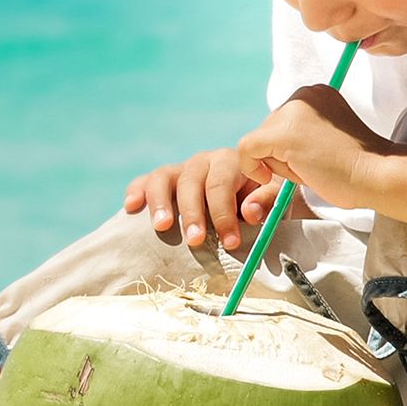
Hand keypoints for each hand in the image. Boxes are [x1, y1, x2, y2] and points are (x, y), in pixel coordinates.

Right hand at [123, 148, 283, 251]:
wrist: (251, 187)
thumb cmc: (261, 198)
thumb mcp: (275, 198)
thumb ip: (266, 202)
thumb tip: (248, 212)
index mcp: (231, 163)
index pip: (222, 185)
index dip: (224, 214)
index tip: (230, 243)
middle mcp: (204, 162)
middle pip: (192, 182)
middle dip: (193, 213)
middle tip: (194, 241)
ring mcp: (182, 169)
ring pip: (164, 177)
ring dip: (161, 202)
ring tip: (161, 226)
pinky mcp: (165, 179)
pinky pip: (146, 180)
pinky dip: (137, 191)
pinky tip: (130, 207)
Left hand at [236, 85, 392, 208]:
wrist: (378, 175)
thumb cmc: (357, 168)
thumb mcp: (326, 138)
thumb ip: (302, 133)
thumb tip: (269, 146)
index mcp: (317, 94)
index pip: (283, 121)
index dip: (289, 148)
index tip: (312, 161)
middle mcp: (304, 95)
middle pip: (268, 129)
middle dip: (281, 155)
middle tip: (312, 168)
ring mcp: (293, 112)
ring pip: (260, 141)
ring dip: (277, 164)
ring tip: (309, 169)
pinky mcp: (283, 134)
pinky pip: (247, 149)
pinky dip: (252, 167)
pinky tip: (269, 178)